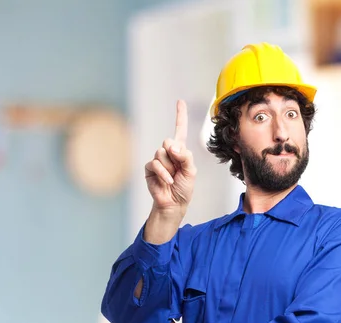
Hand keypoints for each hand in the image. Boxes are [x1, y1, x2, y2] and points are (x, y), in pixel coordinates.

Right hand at [144, 100, 196, 214]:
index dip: (180, 116)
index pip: (180, 130)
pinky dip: (163, 173)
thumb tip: (172, 146)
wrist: (173, 203)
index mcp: (181, 151)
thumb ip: (185, 157)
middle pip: (168, 141)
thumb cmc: (184, 188)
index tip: (180, 101)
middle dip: (175, 154)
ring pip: (161, 153)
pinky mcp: (149, 168)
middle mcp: (168, 152)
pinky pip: (155, 164)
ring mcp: (158, 159)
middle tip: (178, 168)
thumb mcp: (191, 171)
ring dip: (170, 167)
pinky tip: (167, 181)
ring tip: (172, 177)